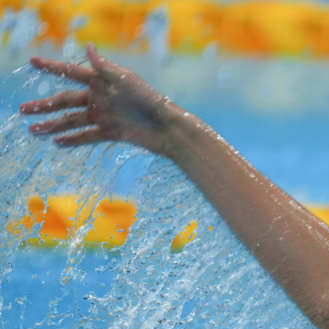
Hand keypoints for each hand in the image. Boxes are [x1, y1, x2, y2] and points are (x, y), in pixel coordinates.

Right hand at [20, 44, 176, 154]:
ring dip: (53, 125)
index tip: (33, 62)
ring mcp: (105, 116)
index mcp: (102, 81)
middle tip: (23, 110)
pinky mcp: (112, 132)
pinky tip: (57, 142)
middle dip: (44, 105)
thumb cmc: (150, 100)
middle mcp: (100, 98)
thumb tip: (88, 48)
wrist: (168, 129)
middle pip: (66, 101)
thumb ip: (105, 68)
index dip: (53, 67)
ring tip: (34, 130)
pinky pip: (88, 136)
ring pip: (73, 120)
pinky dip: (73, 139)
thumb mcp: (127, 81)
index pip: (72, 72)